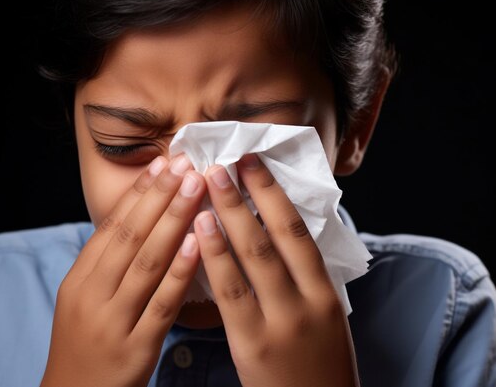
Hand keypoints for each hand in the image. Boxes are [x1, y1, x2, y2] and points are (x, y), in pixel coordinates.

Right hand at [41, 155, 205, 386]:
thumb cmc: (84, 343)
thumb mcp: (82, 299)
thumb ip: (106, 263)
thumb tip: (139, 218)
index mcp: (79, 279)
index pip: (111, 226)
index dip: (138, 192)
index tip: (162, 163)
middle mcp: (93, 295)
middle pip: (130, 236)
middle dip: (159, 196)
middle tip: (185, 164)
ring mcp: (114, 321)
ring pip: (146, 262)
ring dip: (174, 220)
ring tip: (196, 188)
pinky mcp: (136, 347)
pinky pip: (162, 302)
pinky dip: (180, 270)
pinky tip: (200, 242)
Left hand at [194, 153, 358, 386]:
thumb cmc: (317, 363)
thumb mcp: (323, 318)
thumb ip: (303, 278)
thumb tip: (280, 231)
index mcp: (326, 293)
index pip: (299, 232)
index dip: (275, 193)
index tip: (256, 162)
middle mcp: (307, 302)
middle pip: (274, 236)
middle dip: (248, 194)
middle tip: (225, 160)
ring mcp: (280, 322)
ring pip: (252, 258)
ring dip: (228, 215)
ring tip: (207, 181)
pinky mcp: (252, 343)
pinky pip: (230, 292)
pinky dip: (214, 257)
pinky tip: (198, 231)